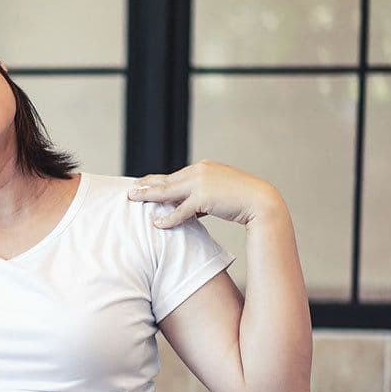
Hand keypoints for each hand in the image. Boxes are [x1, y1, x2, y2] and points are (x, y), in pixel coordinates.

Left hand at [127, 160, 283, 227]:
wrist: (261, 202)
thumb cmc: (241, 200)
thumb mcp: (218, 194)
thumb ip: (201, 198)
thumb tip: (189, 209)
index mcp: (203, 167)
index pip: (174, 175)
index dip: (157, 180)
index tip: (143, 183)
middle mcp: (200, 170)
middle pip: (166, 180)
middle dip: (147, 185)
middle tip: (129, 190)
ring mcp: (201, 182)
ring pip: (168, 191)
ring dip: (148, 196)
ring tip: (133, 199)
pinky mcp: (204, 197)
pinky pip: (181, 210)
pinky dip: (168, 217)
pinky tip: (157, 224)